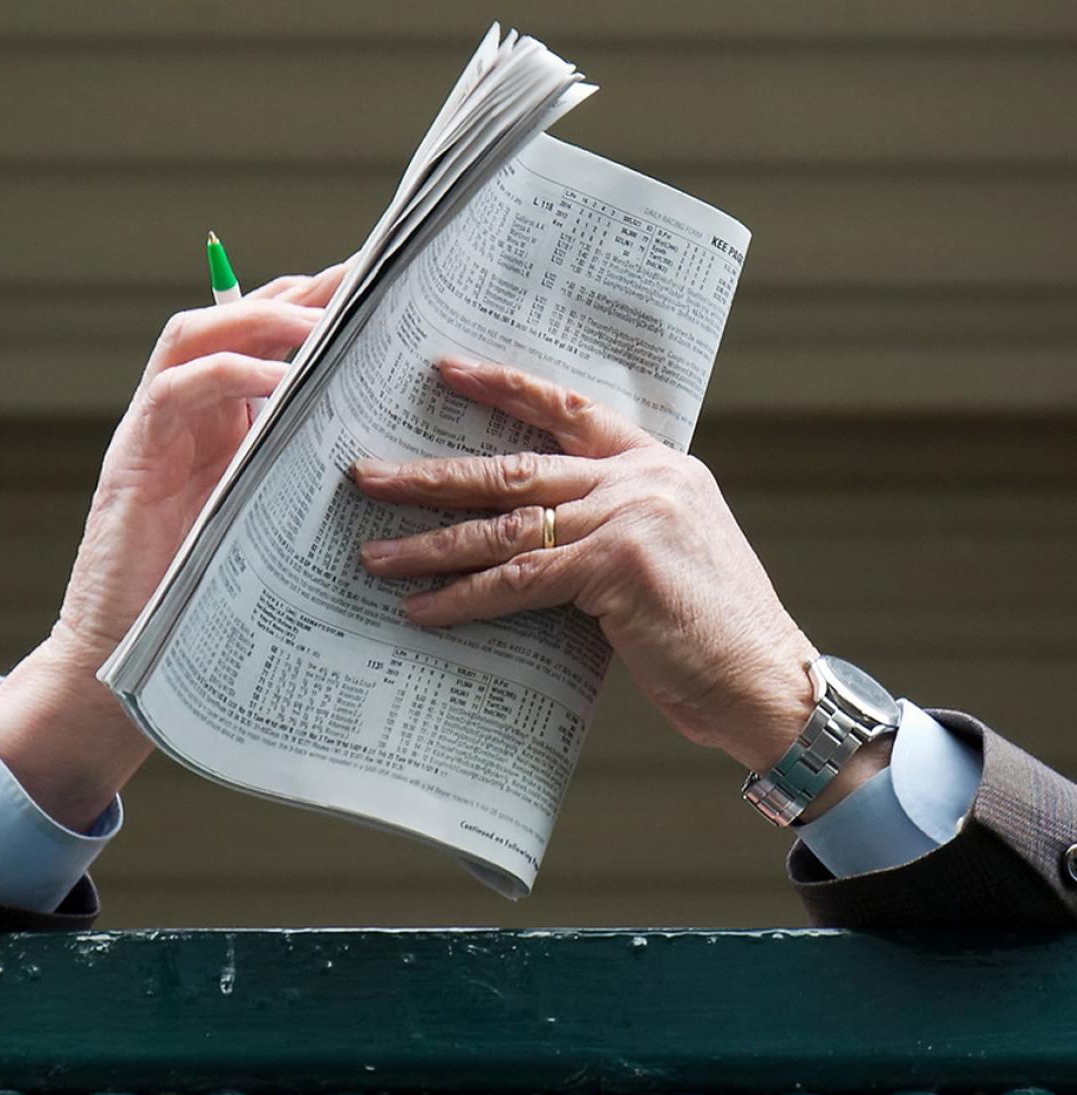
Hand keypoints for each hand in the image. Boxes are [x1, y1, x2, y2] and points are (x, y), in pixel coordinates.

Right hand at [0, 262, 347, 828]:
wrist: (127, 654)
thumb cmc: (209, 596)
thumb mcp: (274, 522)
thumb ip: (305, 473)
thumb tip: (380, 445)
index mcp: (225, 423)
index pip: (268, 339)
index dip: (319, 305)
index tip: (384, 286)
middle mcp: (190, 415)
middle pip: (237, 318)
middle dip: (302, 293)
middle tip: (366, 277)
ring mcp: (157, 430)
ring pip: (200, 335)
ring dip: (262, 320)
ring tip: (326, 325)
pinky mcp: (134, 457)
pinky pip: (177, 391)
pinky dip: (230, 376)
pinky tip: (283, 381)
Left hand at [354, 357, 857, 792]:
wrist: (767, 683)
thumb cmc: (716, 631)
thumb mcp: (670, 555)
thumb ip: (613, 528)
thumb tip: (535, 535)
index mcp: (658, 466)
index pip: (569, 409)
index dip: (505, 387)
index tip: (448, 370)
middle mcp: (642, 480)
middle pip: (516, 464)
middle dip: (433, 474)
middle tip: (368, 474)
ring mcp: (629, 517)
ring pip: (506, 524)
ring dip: (431, 542)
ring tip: (375, 553)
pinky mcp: (615, 567)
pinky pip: (519, 581)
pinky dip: (464, 598)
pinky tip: (422, 609)